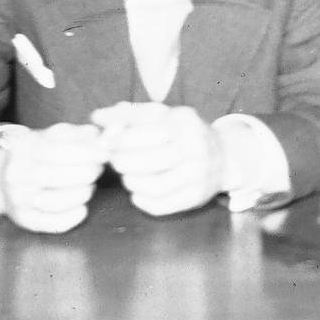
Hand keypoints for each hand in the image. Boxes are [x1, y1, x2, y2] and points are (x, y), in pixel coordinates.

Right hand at [0, 123, 106, 233]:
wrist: (3, 178)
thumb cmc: (39, 154)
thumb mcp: (54, 135)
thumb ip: (80, 134)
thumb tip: (103, 139)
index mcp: (25, 147)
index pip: (59, 150)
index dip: (87, 153)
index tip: (105, 153)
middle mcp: (16, 174)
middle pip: (56, 176)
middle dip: (87, 172)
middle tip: (99, 169)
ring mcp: (17, 199)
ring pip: (54, 202)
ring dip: (82, 194)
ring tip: (90, 186)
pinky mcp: (24, 219)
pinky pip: (51, 223)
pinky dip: (72, 217)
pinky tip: (83, 208)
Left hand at [91, 102, 224, 216]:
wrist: (223, 155)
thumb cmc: (181, 132)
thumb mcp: (160, 115)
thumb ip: (127, 115)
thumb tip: (97, 117)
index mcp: (187, 122)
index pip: (152, 133)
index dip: (124, 140)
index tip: (107, 143)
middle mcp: (198, 148)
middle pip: (150, 161)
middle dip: (123, 163)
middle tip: (114, 161)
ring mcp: (200, 175)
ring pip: (154, 186)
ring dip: (131, 182)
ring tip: (127, 175)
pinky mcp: (197, 197)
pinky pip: (161, 205)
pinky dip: (142, 200)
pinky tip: (138, 190)